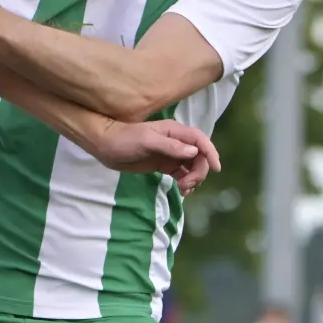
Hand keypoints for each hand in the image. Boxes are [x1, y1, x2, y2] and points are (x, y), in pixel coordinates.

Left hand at [89, 119, 220, 195]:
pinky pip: (182, 174)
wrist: (105, 146)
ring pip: (192, 167)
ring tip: (183, 189)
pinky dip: (186, 182)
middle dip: (199, 172)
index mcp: (173, 132)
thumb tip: (193, 152)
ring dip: (193, 179)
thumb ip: (170, 146)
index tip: (216, 168)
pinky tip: (182, 191)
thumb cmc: (124, 140)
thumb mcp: (146, 141)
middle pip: (198, 157)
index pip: (199, 141)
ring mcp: (170, 154)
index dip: (211, 153)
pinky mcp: (164, 165)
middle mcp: (176, 142)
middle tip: (187, 185)